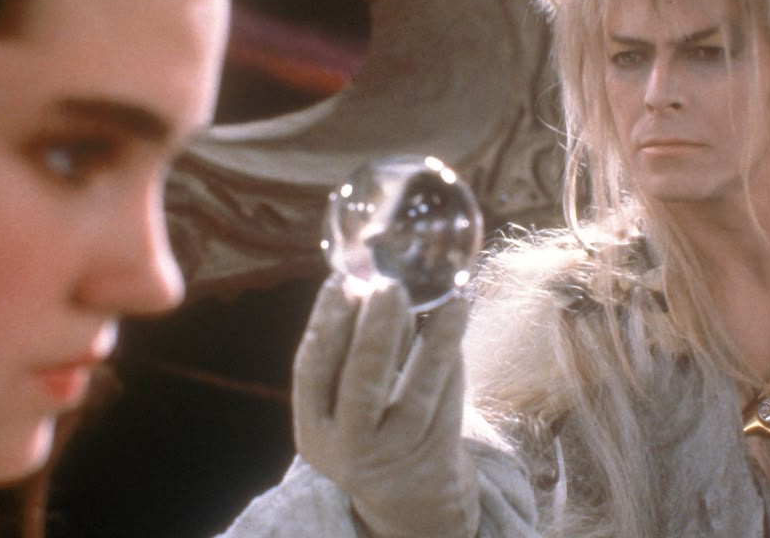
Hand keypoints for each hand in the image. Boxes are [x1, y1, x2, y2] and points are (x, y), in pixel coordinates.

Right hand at [292, 274, 478, 537]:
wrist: (408, 491)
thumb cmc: (373, 423)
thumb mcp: (347, 398)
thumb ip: (355, 346)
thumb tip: (368, 277)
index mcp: (314, 428)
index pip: (311, 370)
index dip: (326, 322)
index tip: (342, 280)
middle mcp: (348, 447)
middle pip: (360, 385)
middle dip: (374, 332)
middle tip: (388, 285)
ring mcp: (395, 453)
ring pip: (415, 394)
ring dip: (431, 341)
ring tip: (445, 298)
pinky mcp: (436, 449)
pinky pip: (446, 397)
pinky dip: (451, 354)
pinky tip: (457, 316)